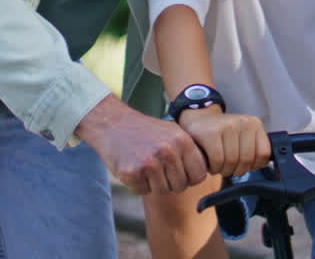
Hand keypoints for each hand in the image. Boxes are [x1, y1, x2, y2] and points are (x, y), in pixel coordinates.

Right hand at [75, 94, 208, 194]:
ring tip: (145, 165)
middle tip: (157, 168)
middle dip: (170, 181)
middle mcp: (168, 151)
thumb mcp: (172, 132)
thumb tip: (202, 176)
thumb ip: (188, 152)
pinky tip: (133, 167)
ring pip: (163, 191)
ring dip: (154, 184)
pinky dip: (138, 184)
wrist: (112, 123)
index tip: (180, 173)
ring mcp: (150, 162)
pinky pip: (143, 191)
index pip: (199, 175)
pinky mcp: (132, 172)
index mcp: (182, 141)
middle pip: (180, 186)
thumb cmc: (144, 130)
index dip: (190, 178)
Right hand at [177, 106, 271, 177]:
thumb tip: (263, 165)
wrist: (198, 119)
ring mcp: (227, 126)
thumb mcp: (242, 136)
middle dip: (236, 170)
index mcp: (254, 124)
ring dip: (223, 169)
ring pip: (232, 161)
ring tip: (219, 164)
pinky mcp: (211, 133)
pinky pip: (218, 160)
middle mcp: (243, 122)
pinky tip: (211, 162)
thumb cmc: (221, 133)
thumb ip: (254, 148)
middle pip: (247, 160)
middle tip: (228, 166)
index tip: (244, 165)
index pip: (264, 154)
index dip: (254, 165)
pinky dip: (214, 167)